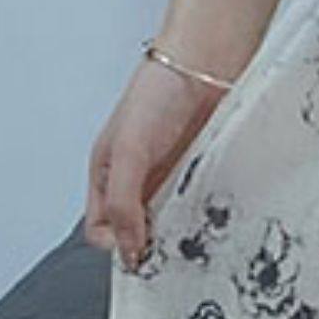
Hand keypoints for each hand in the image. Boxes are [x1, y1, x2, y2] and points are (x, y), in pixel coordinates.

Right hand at [85, 56, 226, 272]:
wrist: (205, 66)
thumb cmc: (157, 93)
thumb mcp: (128, 151)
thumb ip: (122, 202)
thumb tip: (126, 251)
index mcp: (108, 177)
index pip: (102, 230)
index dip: (118, 246)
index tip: (144, 252)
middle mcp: (138, 183)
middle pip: (139, 234)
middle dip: (154, 246)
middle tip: (174, 250)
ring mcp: (171, 181)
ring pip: (173, 226)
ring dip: (184, 234)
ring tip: (198, 233)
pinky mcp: (200, 177)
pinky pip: (202, 210)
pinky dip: (209, 218)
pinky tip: (217, 216)